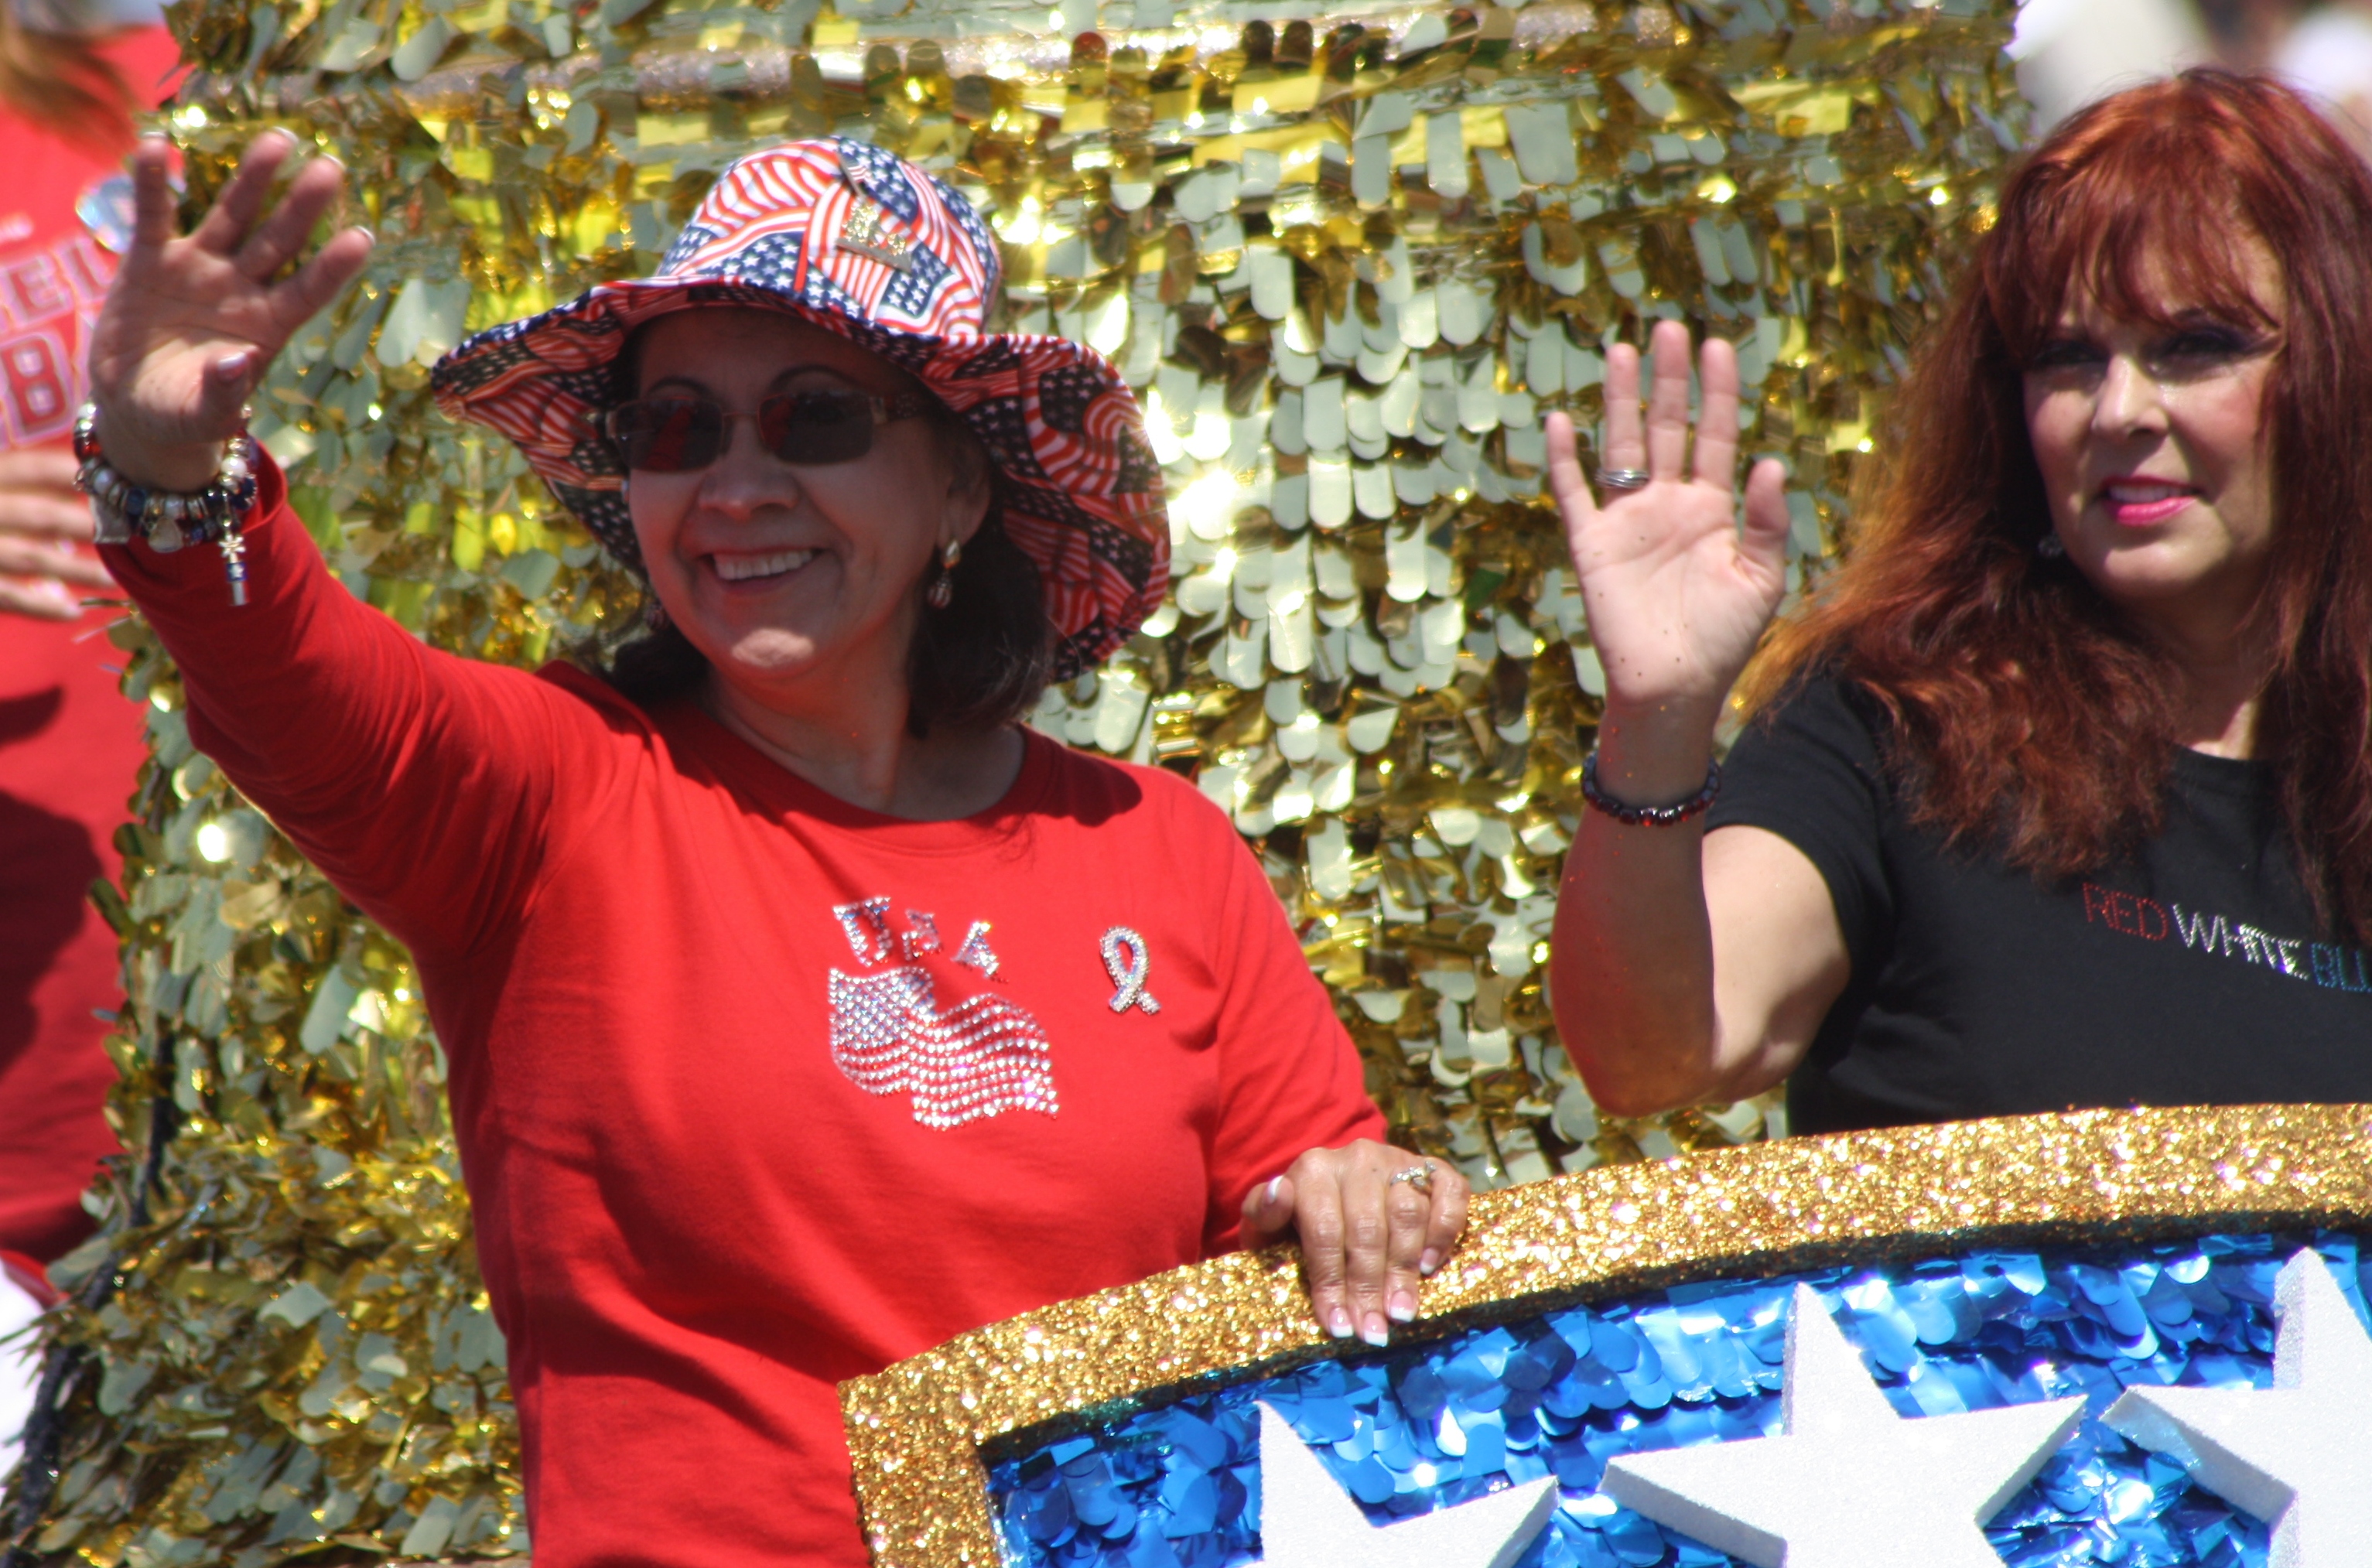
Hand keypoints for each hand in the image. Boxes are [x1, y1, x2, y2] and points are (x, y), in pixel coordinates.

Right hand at [0, 449, 117, 619]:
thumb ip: (13, 494)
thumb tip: (61, 519)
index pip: (33, 469)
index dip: (77, 474)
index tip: (124, 480)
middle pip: (41, 514)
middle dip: (90, 525)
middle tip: (138, 535)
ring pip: (31, 556)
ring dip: (79, 571)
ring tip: (117, 582)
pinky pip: (5, 595)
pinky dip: (37, 604)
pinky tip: (69, 610)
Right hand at [86, 130, 372, 490]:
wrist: (135, 405)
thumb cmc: (182, 415)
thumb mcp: (202, 415)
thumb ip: (224, 395)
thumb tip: (241, 362)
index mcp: (266, 327)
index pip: (309, 291)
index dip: (334, 267)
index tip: (363, 237)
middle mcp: (241, 289)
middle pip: (279, 242)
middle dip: (302, 207)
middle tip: (331, 169)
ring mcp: (199, 269)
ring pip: (231, 216)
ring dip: (252, 180)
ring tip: (278, 140)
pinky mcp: (150, 260)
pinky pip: (154, 216)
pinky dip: (156, 183)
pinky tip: (160, 146)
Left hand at [1241, 1140, 1469, 1347]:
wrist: (1337, 1190)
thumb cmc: (1298, 1222)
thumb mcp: (1267, 1223)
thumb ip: (1262, 1213)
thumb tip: (1278, 1192)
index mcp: (1313, 1169)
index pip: (1324, 1230)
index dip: (1331, 1281)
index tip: (1339, 1326)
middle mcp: (1357, 1158)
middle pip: (1367, 1228)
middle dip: (1368, 1287)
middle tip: (1373, 1331)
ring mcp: (1397, 1160)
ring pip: (1407, 1213)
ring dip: (1404, 1269)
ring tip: (1401, 1312)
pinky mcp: (1431, 1167)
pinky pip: (1449, 1193)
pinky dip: (1444, 1229)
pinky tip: (1431, 1265)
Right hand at [1545, 319, 1791, 726]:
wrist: (1674, 689)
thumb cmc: (1723, 640)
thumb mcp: (1761, 580)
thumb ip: (1767, 522)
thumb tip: (1768, 461)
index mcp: (1711, 509)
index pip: (1714, 436)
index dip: (1717, 393)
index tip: (1718, 347)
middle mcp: (1667, 505)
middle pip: (1666, 427)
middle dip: (1668, 379)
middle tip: (1668, 328)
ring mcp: (1626, 521)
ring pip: (1621, 445)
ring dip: (1619, 400)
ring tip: (1621, 350)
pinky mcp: (1591, 545)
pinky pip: (1573, 494)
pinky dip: (1563, 460)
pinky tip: (1559, 421)